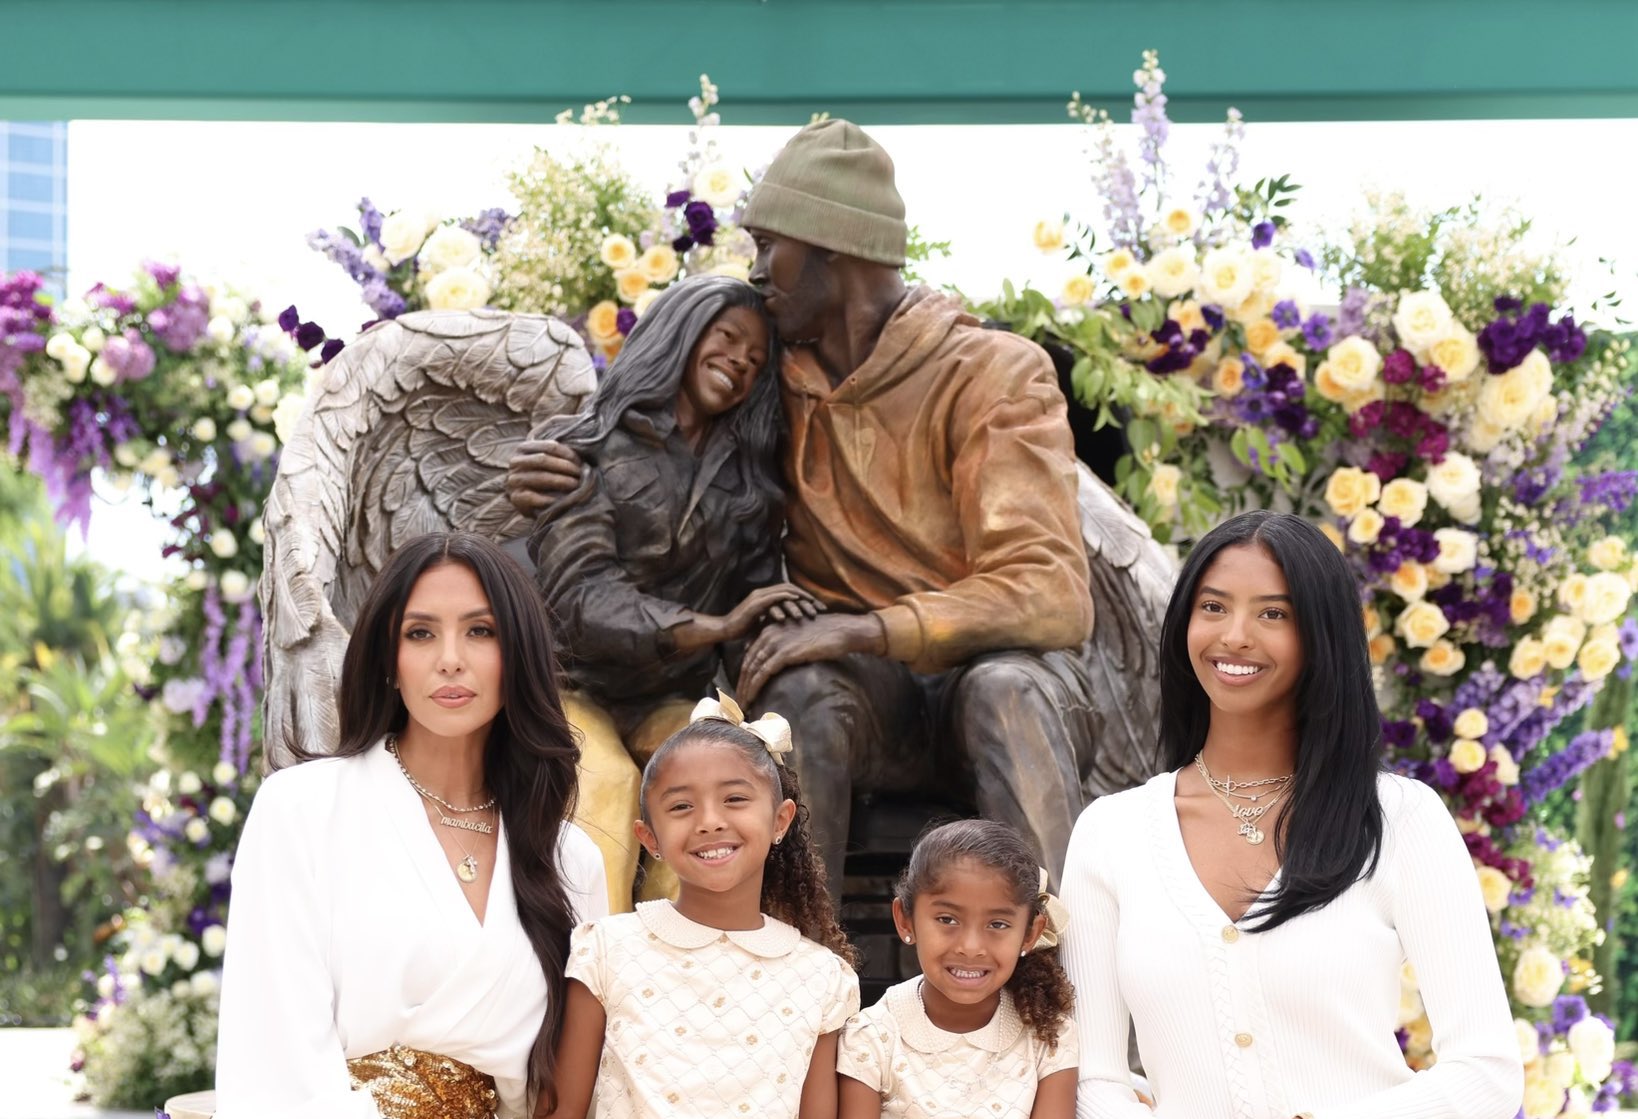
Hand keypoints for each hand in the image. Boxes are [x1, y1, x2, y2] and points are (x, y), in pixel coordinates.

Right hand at [506, 439, 584, 515]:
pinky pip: (532, 497)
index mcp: (524, 448)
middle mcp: (515, 462)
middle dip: (565, 467)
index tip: (581, 462)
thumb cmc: (547, 479)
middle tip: (581, 475)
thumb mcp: (551, 463)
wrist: (531, 504)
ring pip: (539, 477)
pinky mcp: (515, 498)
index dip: (568, 454)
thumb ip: (560, 456)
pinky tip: (562, 500)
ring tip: (576, 486)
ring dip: (561, 481)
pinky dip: (549, 498)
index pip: (549, 446)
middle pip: (543, 459)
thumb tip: (583, 455)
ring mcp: (513, 480)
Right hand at [724, 583, 824, 639]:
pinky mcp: (754, 604)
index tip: (821, 610)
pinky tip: (795, 605)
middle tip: (822, 609)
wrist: (725, 630)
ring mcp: (759, 597)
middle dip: (808, 599)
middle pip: (792, 590)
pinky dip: (785, 599)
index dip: (807, 600)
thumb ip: (778, 621)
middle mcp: (765, 593)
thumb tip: (795, 627)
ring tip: (811, 612)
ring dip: (800, 601)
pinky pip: (773, 598)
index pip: (792, 593)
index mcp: (768, 597)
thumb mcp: (766, 624)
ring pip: (785, 593)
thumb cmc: (745, 629)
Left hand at [738, 614, 885, 703]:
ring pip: (751, 670)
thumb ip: (786, 647)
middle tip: (737, 703)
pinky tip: (749, 700)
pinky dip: (753, 688)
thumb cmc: (826, 636)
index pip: (750, 656)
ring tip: (741, 706)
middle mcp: (768, 634)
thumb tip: (779, 664)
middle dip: (740, 685)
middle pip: (747, 664)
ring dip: (744, 690)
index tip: (742, 691)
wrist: (841, 630)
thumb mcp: (799, 639)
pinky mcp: (784, 653)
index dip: (744, 675)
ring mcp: (775, 643)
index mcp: (770, 630)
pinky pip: (762, 673)